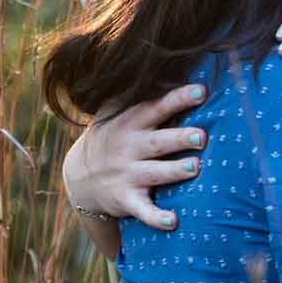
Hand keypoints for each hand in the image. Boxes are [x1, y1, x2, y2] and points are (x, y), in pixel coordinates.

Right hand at [62, 83, 207, 231]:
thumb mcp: (116, 112)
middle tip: (202, 136)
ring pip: (154, 173)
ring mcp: (127, 174)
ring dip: (174, 171)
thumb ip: (139, 93)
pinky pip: (142, 210)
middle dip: (179, 138)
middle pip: (157, 141)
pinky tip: (173, 222)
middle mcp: (129, 147)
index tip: (201, 91)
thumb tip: (169, 61)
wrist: (79, 176)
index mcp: (131, 122)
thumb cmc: (113, 136)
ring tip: (195, 167)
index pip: (156, 107)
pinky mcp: (126, 199)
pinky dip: (156, 217)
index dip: (178, 99)